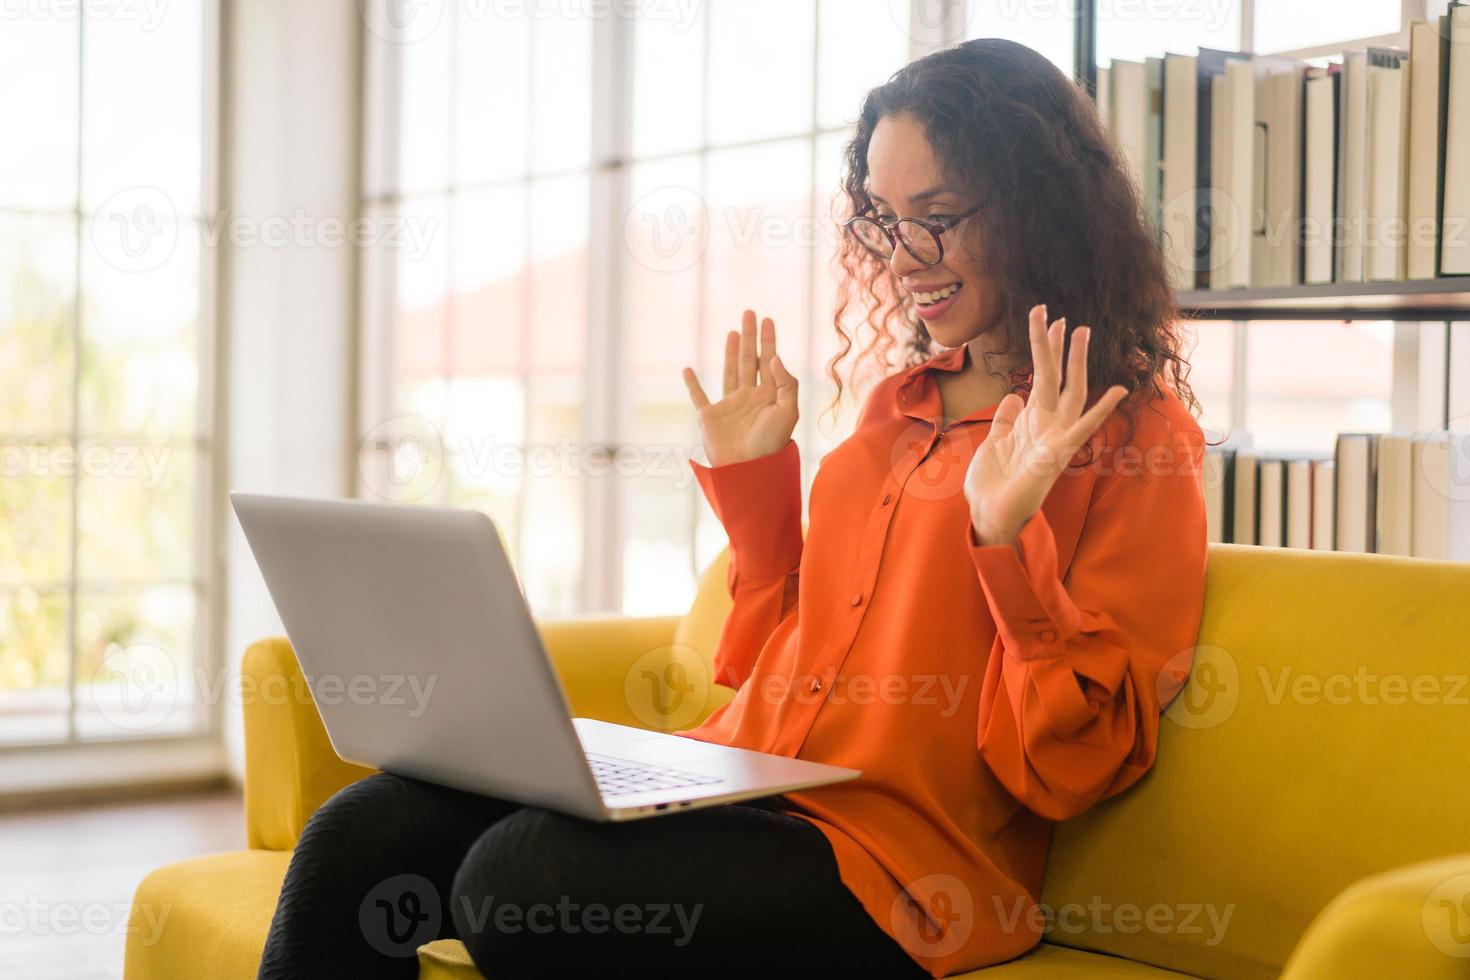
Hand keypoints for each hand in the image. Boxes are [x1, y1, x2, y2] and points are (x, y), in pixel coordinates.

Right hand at [682, 310, 798, 466]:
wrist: (749, 470)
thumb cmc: (771, 445)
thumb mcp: (788, 413)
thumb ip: (785, 384)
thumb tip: (775, 358)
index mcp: (769, 395)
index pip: (769, 360)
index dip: (768, 340)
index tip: (768, 319)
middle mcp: (749, 397)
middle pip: (750, 360)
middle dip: (750, 337)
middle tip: (749, 313)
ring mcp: (729, 405)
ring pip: (730, 371)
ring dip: (731, 352)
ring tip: (733, 332)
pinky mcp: (710, 417)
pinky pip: (698, 396)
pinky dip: (692, 384)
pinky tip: (687, 370)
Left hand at [964, 304, 1127, 546]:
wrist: (989, 515)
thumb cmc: (993, 484)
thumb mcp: (994, 442)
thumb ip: (1006, 420)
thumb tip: (1013, 396)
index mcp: (1032, 421)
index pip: (1041, 377)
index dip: (1044, 349)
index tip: (1046, 319)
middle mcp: (1047, 425)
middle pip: (1057, 378)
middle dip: (1059, 348)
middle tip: (1064, 316)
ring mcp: (1054, 438)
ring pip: (1070, 393)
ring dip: (1076, 362)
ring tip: (1081, 332)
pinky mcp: (1056, 455)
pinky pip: (1082, 429)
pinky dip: (1100, 410)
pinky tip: (1117, 391)